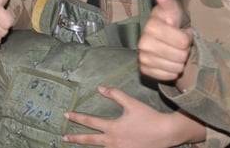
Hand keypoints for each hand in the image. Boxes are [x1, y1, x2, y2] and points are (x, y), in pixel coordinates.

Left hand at [63, 86, 205, 146]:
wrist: (165, 133)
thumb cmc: (148, 117)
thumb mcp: (131, 103)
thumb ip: (115, 94)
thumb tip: (100, 88)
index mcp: (113, 127)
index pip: (90, 121)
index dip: (77, 117)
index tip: (66, 115)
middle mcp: (113, 141)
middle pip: (90, 140)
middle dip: (76, 137)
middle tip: (64, 136)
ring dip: (89, 145)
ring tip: (78, 143)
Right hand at [137, 0, 192, 81]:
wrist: (164, 39)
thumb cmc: (171, 22)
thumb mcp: (172, 9)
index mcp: (151, 26)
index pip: (182, 41)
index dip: (187, 37)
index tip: (182, 30)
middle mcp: (143, 42)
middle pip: (180, 56)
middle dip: (184, 50)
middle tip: (179, 43)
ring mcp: (142, 57)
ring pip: (175, 67)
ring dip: (179, 61)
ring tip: (175, 51)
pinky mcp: (144, 70)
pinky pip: (167, 76)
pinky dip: (172, 71)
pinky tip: (169, 62)